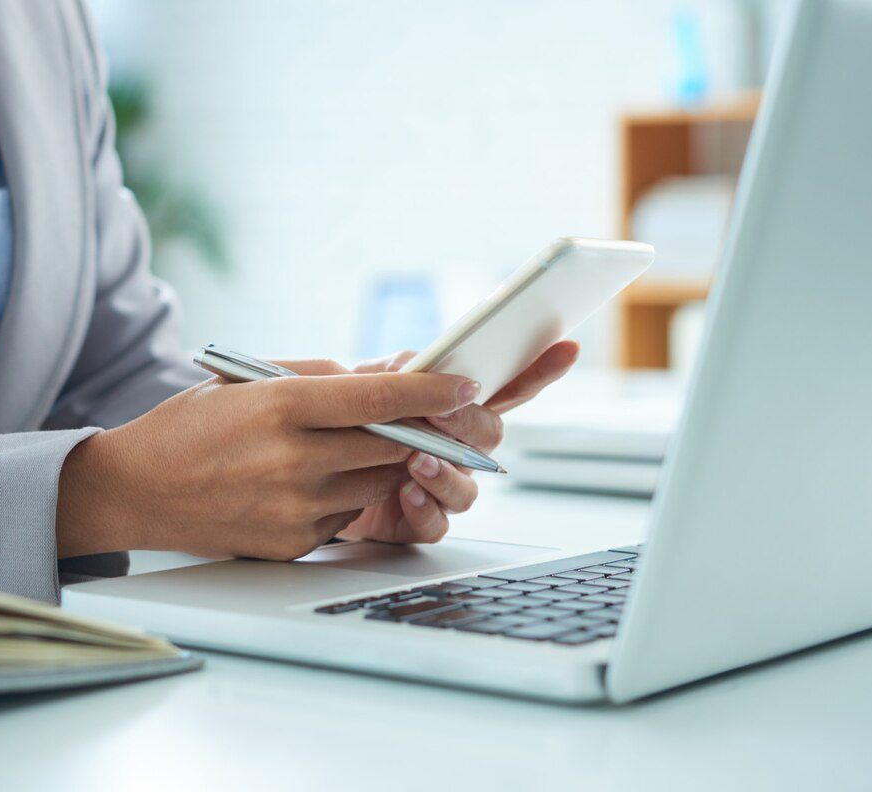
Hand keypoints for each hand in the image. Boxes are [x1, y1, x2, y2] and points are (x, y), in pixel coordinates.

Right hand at [56, 363, 481, 560]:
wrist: (135, 491)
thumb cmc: (192, 426)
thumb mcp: (248, 380)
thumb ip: (318, 376)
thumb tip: (378, 379)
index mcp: (281, 407)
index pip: (379, 398)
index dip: (431, 390)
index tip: (464, 385)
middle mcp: (293, 459)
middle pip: (391, 445)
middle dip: (423, 429)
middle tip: (441, 416)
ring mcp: (295, 507)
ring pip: (378, 482)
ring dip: (386, 462)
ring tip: (363, 443)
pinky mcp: (295, 542)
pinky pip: (349, 512)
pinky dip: (350, 492)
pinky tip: (322, 478)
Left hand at [338, 340, 579, 543]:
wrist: (307, 471)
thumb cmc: (342, 423)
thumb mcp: (362, 383)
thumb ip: (395, 371)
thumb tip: (414, 365)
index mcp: (452, 410)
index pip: (507, 387)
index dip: (540, 369)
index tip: (565, 348)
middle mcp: (456, 449)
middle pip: (489, 437)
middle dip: (470, 424)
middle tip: (442, 413)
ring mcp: (441, 485)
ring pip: (468, 487)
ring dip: (446, 472)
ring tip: (416, 460)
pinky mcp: (417, 520)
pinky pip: (437, 523)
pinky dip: (425, 509)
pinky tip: (407, 493)